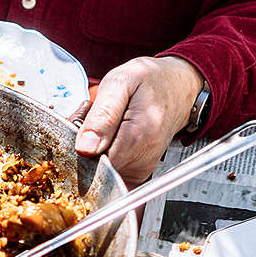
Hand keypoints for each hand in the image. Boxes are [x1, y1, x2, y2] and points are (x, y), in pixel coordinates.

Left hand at [75, 56, 203, 186]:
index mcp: (137, 137)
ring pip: (99, 169)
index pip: (89, 158)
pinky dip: (104, 155)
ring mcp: (140, 169)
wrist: (176, 87)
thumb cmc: (149, 82)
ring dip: (94, 149)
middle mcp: (141, 159)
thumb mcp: (120, 83)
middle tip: (94, 115)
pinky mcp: (137, 174)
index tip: (85, 117)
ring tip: (107, 123)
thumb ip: (102, 116)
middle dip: (85, 143)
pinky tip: (112, 135)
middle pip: (92, 165)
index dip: (79, 140)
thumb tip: (85, 148)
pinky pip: (109, 171)